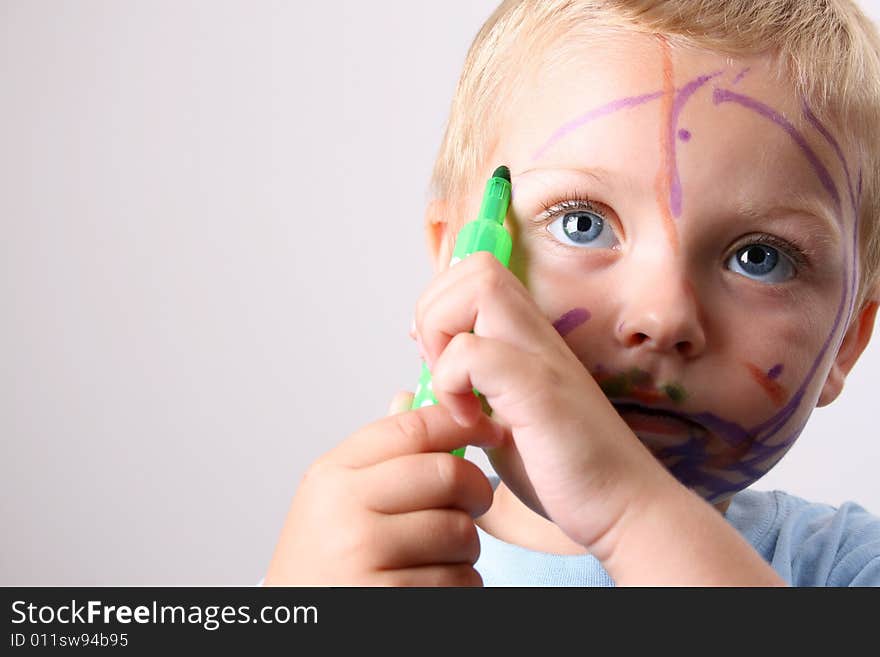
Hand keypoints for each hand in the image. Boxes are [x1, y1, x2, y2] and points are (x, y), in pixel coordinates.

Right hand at [262, 391, 508, 585]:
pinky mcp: (386, 598)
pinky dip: (461, 584)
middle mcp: (344, 510)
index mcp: (334, 474)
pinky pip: (459, 581)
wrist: (297, 625)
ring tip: (442, 553)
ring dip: (468, 547)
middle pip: (447, 475)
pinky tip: (434, 585)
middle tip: (476, 502)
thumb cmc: (323, 558)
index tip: (489, 428)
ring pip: (461, 532)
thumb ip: (377, 452)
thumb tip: (409, 396)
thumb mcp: (334, 497)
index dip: (462, 422)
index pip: (412, 428)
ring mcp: (364, 556)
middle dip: (477, 489)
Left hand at [413, 251, 675, 556]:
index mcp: (526, 337)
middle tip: (442, 371)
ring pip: (476, 286)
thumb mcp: (503, 420)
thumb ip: (468, 389)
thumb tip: (414, 374)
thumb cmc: (565, 469)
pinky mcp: (539, 388)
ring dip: (443, 336)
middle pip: (474, 265)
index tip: (438, 362)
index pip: (475, 272)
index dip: (441, 307)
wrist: (626, 506)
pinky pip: (473, 352)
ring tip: (456, 392)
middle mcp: (536, 334)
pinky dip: (454, 385)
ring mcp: (540, 356)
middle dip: (435, 311)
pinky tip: (474, 424)